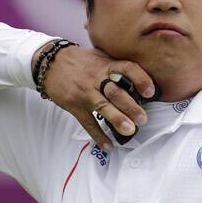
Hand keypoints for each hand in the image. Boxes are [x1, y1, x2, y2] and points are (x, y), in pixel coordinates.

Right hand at [34, 44, 154, 149]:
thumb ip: (119, 66)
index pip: (127, 69)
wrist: (51, 63)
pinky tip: (109, 146)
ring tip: (130, 130)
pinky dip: (98, 136)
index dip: (140, 79)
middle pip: (116, 92)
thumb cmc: (81, 61)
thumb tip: (143, 79)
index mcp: (107, 65)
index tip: (150, 92)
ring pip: (103, 107)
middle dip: (131, 107)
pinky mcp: (75, 106)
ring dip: (117, 120)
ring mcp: (85, 93)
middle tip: (143, 119)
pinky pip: (87, 123)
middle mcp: (97, 79)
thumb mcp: (102, 56)